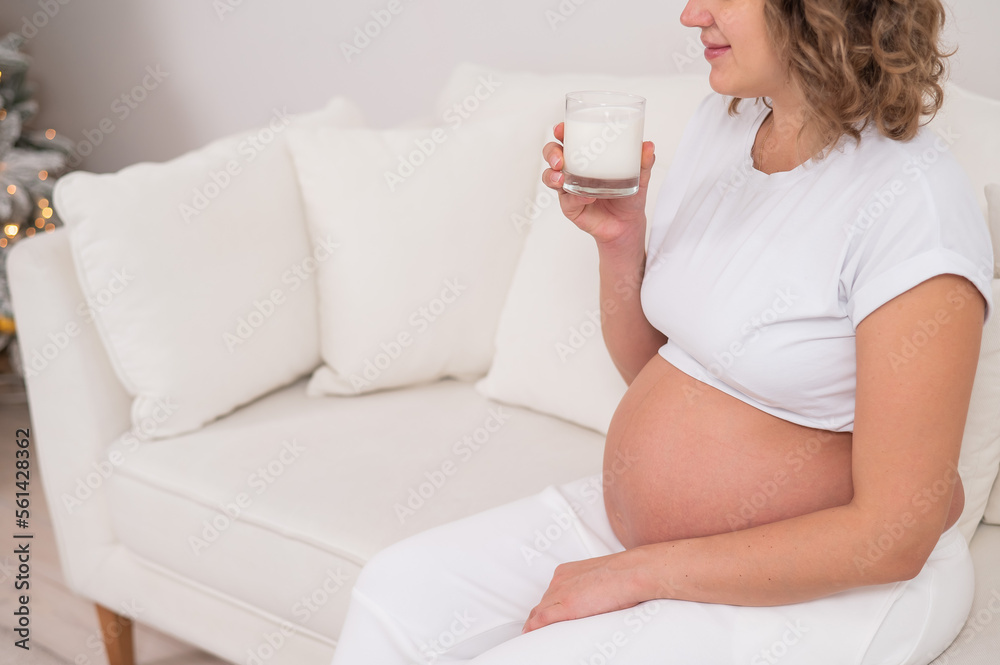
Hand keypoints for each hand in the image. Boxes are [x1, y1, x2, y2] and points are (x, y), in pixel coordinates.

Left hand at [521, 551, 643, 633]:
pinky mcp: (567, 606)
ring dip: (536, 623)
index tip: (544, 614)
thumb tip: (595, 597)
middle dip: (540, 616)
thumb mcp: (599, 576)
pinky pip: (542, 619)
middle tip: (536, 629)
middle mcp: (561, 580)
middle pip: (543, 602)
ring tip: (533, 635)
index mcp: (567, 571)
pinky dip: (534, 628)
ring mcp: (562, 593)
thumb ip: (589, 585)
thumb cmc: (624, 574)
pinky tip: (529, 634)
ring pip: (540, 611)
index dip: (545, 606)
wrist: (631, 572)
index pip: (549, 592)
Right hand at [541, 123, 655, 246]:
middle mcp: (573, 171)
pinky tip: (587, 197)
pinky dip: (575, 197)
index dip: (561, 132)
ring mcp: (569, 189)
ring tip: (562, 178)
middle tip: (559, 158)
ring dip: (552, 175)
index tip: (561, 129)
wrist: (627, 224)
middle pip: (552, 155)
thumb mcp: (639, 176)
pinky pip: (567, 200)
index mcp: (586, 157)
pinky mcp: (570, 207)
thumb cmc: (628, 197)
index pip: (568, 139)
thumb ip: (644, 162)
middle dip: (551, 153)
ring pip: (550, 177)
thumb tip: (648, 146)